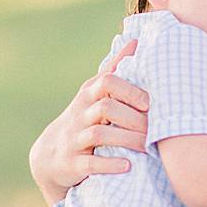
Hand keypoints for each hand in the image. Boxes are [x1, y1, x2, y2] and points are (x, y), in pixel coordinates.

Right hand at [29, 39, 147, 203]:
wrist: (49, 156)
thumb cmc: (84, 118)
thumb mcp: (95, 93)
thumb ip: (115, 68)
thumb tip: (137, 40)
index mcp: (89, 95)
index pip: (107, 82)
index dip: (131, 90)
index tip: (151, 102)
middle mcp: (80, 114)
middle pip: (106, 107)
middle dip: (134, 118)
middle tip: (156, 128)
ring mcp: (74, 139)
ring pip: (99, 134)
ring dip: (127, 139)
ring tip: (148, 147)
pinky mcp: (72, 164)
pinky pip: (89, 163)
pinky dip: (109, 164)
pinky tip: (128, 165)